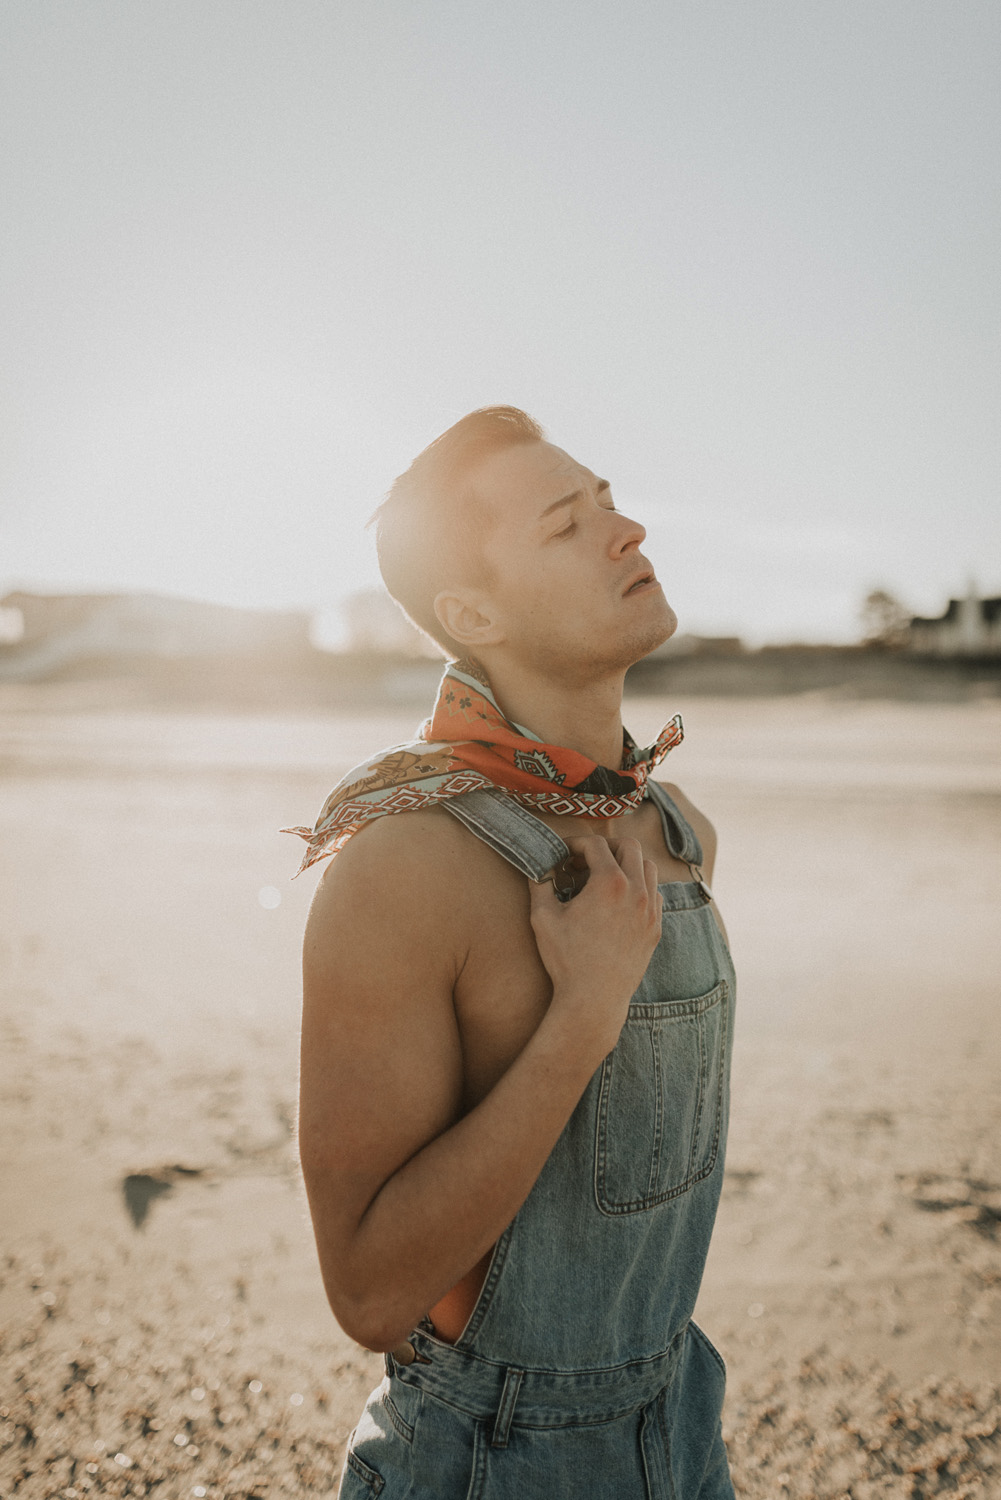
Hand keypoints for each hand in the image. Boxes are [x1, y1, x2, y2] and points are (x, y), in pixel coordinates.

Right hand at [528, 836, 662, 1060]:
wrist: (594, 999)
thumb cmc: (566, 959)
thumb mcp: (543, 918)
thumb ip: (540, 884)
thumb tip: (537, 866)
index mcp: (609, 883)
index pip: (596, 844)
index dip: (575, 843)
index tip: (563, 853)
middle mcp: (636, 891)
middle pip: (628, 846)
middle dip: (606, 847)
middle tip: (585, 859)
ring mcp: (650, 910)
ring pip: (647, 867)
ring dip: (626, 864)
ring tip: (604, 876)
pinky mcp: (655, 928)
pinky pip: (654, 893)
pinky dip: (639, 886)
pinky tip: (618, 900)